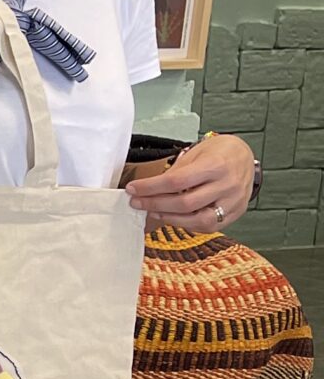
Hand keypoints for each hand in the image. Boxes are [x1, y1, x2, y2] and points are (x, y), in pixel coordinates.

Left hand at [127, 132, 256, 230]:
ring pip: (198, 220)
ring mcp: (234, 202)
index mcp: (216, 165)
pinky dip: (188, 224)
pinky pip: (209, 226)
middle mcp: (227, 185)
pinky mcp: (236, 213)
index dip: (150, 188)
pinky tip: (175, 217)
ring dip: (170, 218)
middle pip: (185, 203)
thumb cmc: (219, 152)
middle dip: (155, 205)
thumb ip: (176, 172)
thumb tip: (148, 189)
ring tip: (153, 211)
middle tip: (137, 202)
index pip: (176, 181)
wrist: (245, 155)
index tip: (133, 189)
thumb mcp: (197, 153)